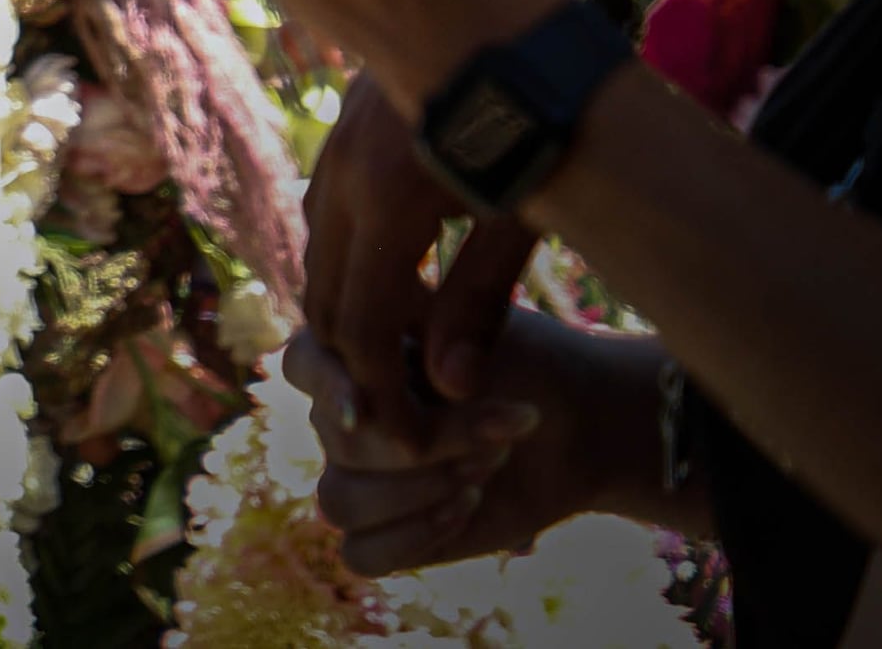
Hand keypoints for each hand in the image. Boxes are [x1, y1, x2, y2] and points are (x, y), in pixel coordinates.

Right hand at [292, 314, 634, 571]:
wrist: (579, 423)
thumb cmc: (527, 364)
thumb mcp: (484, 330)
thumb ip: (434, 327)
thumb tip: (396, 350)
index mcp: (350, 353)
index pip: (303, 365)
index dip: (329, 389)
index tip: (365, 408)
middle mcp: (343, 415)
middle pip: (337, 444)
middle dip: (424, 446)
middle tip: (500, 432)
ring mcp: (359, 475)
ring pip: (339, 502)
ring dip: (416, 493)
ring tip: (485, 469)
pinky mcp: (388, 530)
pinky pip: (360, 553)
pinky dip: (412, 537)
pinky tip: (466, 509)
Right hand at [304, 77, 541, 441]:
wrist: (514, 20)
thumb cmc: (540, 123)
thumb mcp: (521, 220)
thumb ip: (480, 304)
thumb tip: (445, 386)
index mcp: (388, 202)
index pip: (361, 327)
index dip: (380, 394)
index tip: (410, 438)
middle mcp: (342, 177)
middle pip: (323, 298)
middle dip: (351, 367)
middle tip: (391, 418)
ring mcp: (334, 152)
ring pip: (314, 258)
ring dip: (342, 317)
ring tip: (385, 368)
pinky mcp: (342, 138)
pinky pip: (323, 220)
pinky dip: (342, 270)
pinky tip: (379, 291)